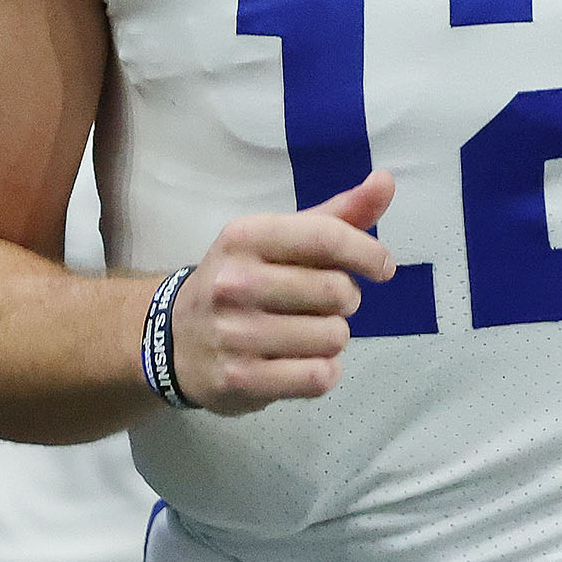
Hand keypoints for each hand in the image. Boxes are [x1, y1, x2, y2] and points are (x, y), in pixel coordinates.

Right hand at [167, 173, 398, 414]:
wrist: (175, 338)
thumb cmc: (242, 280)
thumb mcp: (278, 240)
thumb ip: (337, 214)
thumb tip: (385, 181)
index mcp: (246, 236)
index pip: (325, 238)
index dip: (367, 252)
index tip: (383, 267)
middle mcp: (235, 281)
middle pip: (336, 291)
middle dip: (346, 299)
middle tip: (326, 304)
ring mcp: (234, 333)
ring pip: (333, 337)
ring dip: (334, 337)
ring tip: (308, 333)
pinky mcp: (240, 379)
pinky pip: (317, 377)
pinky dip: (324, 372)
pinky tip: (306, 363)